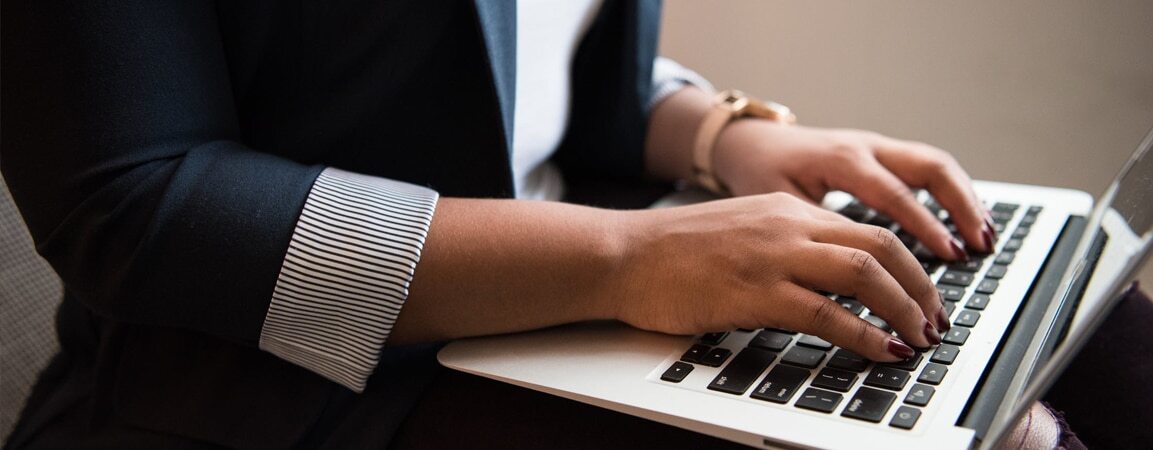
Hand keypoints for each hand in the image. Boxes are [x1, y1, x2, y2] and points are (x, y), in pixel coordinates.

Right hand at [611, 193, 949, 361]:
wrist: (624, 255)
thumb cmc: (673, 251)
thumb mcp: (742, 232)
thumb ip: (787, 246)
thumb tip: (829, 281)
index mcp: (787, 210)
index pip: (869, 230)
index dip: (910, 265)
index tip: (924, 295)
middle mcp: (788, 225)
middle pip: (881, 246)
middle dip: (921, 287)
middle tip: (936, 320)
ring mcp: (773, 257)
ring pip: (864, 274)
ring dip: (904, 309)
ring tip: (920, 338)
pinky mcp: (754, 292)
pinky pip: (827, 314)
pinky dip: (865, 335)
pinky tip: (883, 351)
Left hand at [712, 121, 994, 259]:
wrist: (749, 142)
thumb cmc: (759, 174)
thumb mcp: (779, 205)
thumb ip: (817, 232)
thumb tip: (852, 273)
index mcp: (840, 160)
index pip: (895, 194)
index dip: (925, 226)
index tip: (950, 254)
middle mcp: (865, 147)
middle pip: (930, 167)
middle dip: (961, 206)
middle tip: (981, 245)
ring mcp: (876, 147)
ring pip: (935, 164)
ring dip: (964, 199)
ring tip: (985, 237)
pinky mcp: (881, 153)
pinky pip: (925, 168)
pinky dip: (951, 193)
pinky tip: (965, 222)